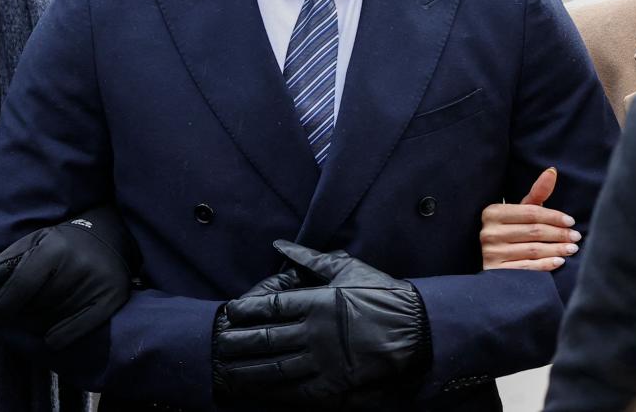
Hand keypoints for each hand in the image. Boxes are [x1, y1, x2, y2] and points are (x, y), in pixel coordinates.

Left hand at [0, 206, 136, 349]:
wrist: (112, 235)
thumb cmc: (65, 243)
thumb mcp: (35, 242)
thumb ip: (7, 261)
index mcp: (55, 247)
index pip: (22, 285)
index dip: (3, 305)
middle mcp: (78, 265)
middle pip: (36, 305)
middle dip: (22, 311)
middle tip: (24, 307)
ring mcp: (96, 283)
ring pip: (52, 319)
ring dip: (39, 322)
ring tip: (42, 310)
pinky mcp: (111, 298)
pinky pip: (74, 331)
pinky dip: (57, 337)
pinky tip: (52, 334)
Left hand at [213, 241, 429, 407]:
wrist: (416, 329)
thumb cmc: (381, 293)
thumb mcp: (346, 268)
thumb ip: (309, 258)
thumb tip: (279, 244)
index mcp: (316, 302)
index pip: (270, 307)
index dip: (245, 310)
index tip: (229, 311)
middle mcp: (315, 333)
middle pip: (265, 339)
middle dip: (238, 342)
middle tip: (219, 345)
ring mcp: (324, 361)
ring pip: (276, 368)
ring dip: (249, 370)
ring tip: (230, 372)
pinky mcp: (335, 385)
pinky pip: (298, 391)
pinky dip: (276, 392)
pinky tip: (261, 392)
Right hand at [480, 167, 580, 270]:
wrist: (492, 256)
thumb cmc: (510, 229)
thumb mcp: (520, 210)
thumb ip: (537, 192)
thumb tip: (552, 171)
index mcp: (492, 212)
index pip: (530, 213)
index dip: (553, 216)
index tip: (571, 221)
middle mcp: (489, 232)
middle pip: (533, 232)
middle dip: (559, 234)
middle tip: (576, 236)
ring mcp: (491, 253)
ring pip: (532, 250)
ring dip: (556, 249)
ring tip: (572, 248)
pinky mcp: (496, 271)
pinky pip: (527, 268)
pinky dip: (545, 265)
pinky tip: (560, 261)